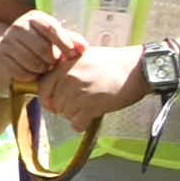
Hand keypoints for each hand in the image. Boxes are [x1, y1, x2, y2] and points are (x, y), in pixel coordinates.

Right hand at [0, 11, 86, 91]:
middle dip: (52, 60)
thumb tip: (83, 48)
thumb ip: (72, 40)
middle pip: (42, 48)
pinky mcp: (0, 55)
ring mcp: (7, 40)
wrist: (11, 49)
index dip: (64, 43)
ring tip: (44, 67)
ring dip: (42, 69)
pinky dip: (30, 76)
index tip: (72, 55)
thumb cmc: (40, 42)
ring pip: (32, 62)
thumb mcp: (55, 37)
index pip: (51, 29)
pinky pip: (21, 72)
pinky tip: (32, 71)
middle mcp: (18, 25)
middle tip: (54, 63)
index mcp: (35, 17)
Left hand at [30, 37, 149, 127]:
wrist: (137, 69)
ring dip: (74, 115)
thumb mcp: (84, 55)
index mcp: (64, 66)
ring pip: (65, 114)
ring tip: (86, 109)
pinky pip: (77, 124)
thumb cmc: (113, 61)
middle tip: (76, 106)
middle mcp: (68, 80)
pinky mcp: (92, 107)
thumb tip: (53, 79)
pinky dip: (81, 125)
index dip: (47, 97)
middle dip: (63, 107)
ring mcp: (79, 94)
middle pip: (54, 103)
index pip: (43, 88)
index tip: (53, 102)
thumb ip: (66, 66)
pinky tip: (88, 119)